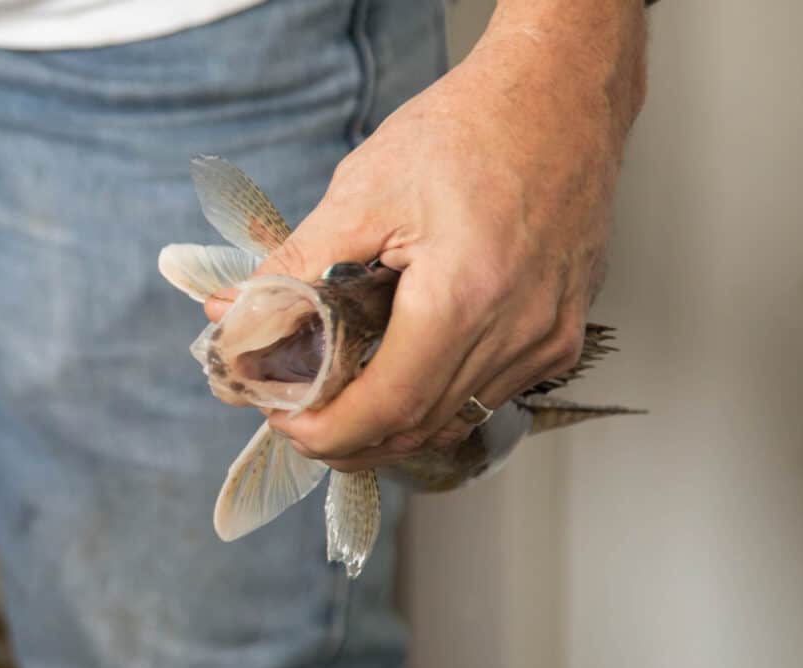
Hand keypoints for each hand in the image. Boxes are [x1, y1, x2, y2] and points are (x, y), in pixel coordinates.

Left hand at [207, 1, 647, 470]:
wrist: (560, 96)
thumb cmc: (470, 129)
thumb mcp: (365, 188)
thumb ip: (299, 263)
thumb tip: (240, 314)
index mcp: (466, 295)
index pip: (389, 406)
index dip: (328, 431)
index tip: (284, 421)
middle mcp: (520, 331)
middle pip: (421, 426)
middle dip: (351, 437)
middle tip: (300, 415)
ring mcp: (549, 337)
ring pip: (458, 418)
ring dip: (395, 424)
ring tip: (344, 397)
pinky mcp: (562, 332)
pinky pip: (492, 393)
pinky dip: (440, 398)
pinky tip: (406, 373)